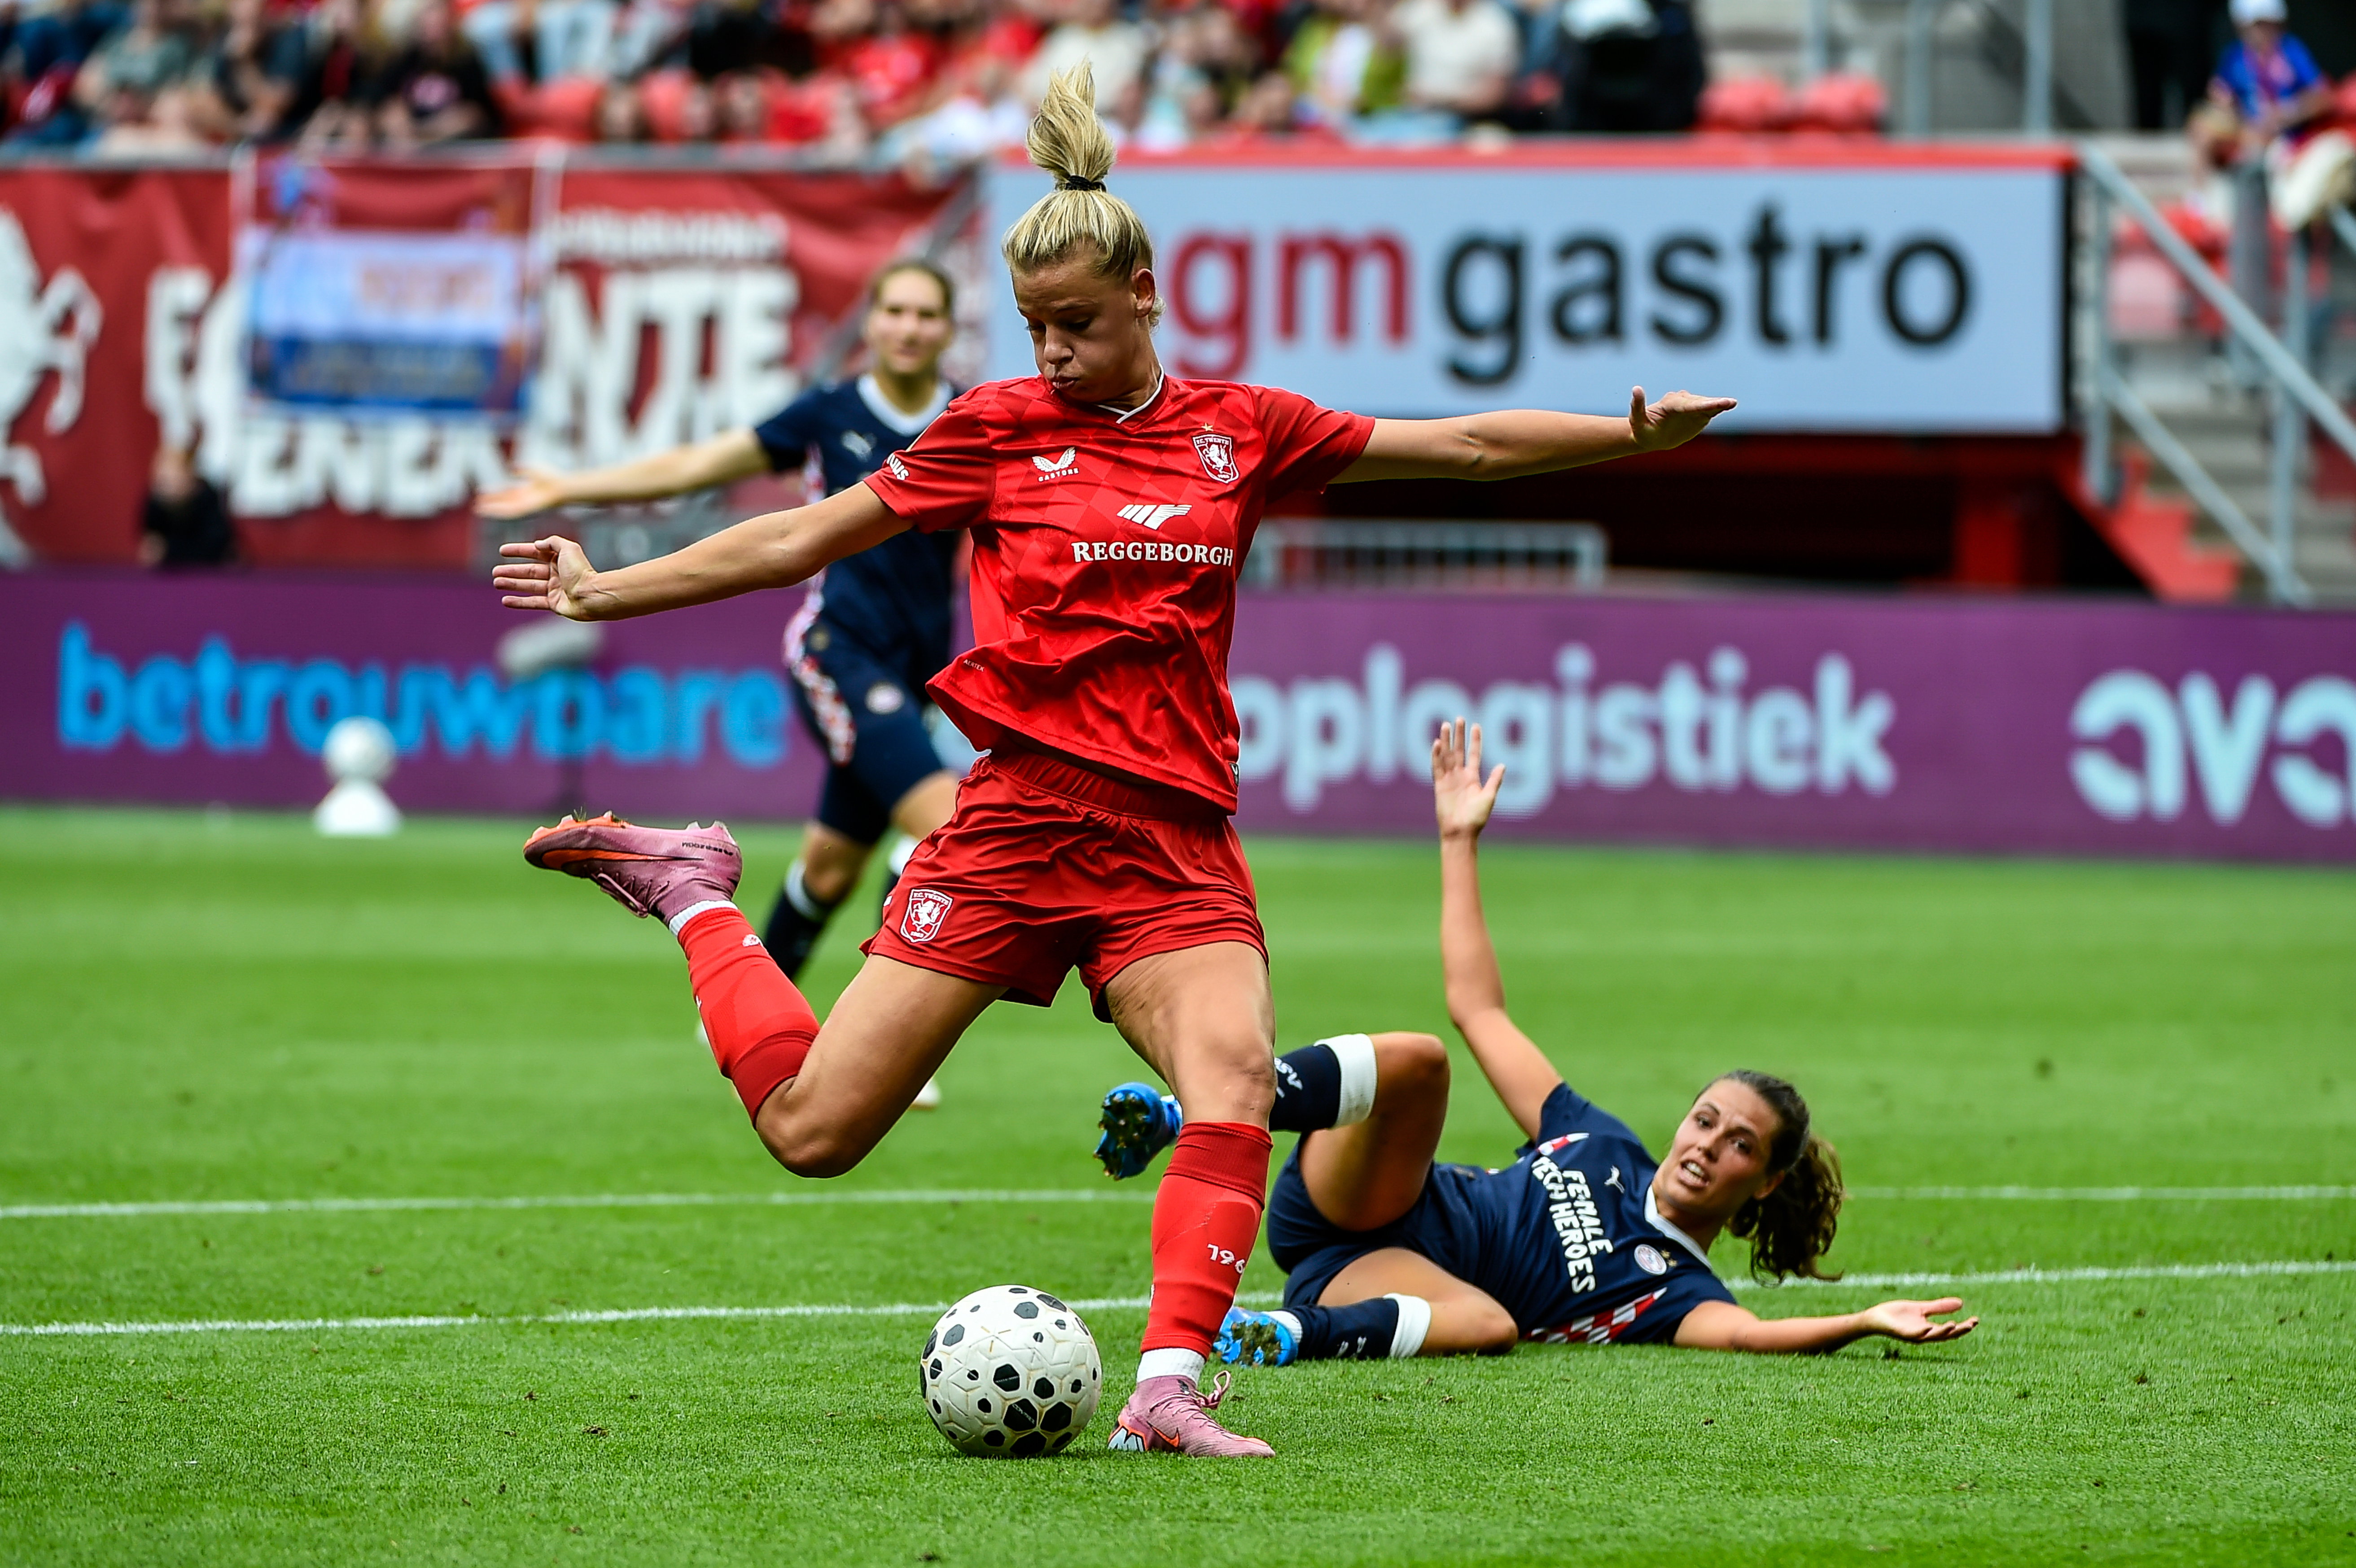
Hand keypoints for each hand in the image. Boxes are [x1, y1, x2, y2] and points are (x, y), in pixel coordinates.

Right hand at [475, 465, 573, 520]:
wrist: (561, 487)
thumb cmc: (551, 478)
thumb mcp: (532, 470)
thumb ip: (521, 470)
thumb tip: (511, 467)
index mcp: (525, 491)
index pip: (506, 494)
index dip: (495, 495)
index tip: (482, 494)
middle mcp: (523, 500)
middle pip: (503, 502)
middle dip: (491, 503)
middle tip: (477, 504)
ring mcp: (524, 505)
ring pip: (504, 509)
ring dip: (492, 509)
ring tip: (478, 509)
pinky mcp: (524, 510)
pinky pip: (509, 512)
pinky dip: (498, 511)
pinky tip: (488, 510)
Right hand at [492, 536, 600, 618]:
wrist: (591, 596)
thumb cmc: (581, 572)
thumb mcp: (568, 548)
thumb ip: (552, 542)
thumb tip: (538, 544)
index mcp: (559, 559)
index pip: (534, 552)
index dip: (518, 551)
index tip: (502, 551)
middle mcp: (556, 573)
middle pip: (529, 571)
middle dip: (511, 571)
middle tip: (495, 572)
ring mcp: (555, 589)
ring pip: (528, 586)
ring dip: (511, 584)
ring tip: (497, 583)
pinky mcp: (554, 604)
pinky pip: (533, 602)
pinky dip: (519, 602)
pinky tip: (505, 600)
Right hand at [1432, 717, 1503, 840]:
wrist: (1461, 832)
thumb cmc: (1477, 818)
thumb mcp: (1489, 798)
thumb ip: (1495, 781)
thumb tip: (1503, 765)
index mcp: (1473, 778)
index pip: (1474, 754)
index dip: (1475, 740)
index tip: (1476, 725)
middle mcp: (1460, 776)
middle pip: (1459, 751)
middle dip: (1459, 735)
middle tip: (1458, 718)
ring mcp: (1449, 780)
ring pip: (1447, 755)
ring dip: (1446, 740)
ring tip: (1445, 725)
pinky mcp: (1439, 785)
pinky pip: (1437, 768)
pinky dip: (1436, 756)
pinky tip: (1437, 744)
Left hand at [1628, 387, 1736, 453]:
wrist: (1649, 436)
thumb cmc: (1642, 430)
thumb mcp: (1636, 421)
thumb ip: (1637, 406)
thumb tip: (1636, 388)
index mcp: (1670, 404)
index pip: (1687, 405)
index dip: (1701, 404)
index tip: (1713, 404)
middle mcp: (1682, 402)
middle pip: (1700, 403)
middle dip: (1714, 403)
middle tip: (1729, 403)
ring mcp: (1692, 407)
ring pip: (1707, 405)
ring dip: (1719, 404)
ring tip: (1732, 403)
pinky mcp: (1698, 414)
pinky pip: (1710, 410)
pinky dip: (1720, 407)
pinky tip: (1730, 404)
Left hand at [1858, 1297, 1978, 1343]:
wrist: (1875, 1318)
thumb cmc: (1897, 1314)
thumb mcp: (1921, 1309)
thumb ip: (1939, 1307)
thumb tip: (1961, 1304)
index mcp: (1929, 1329)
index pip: (1950, 1330)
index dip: (1963, 1327)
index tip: (1976, 1320)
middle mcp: (1924, 1334)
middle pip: (1946, 1335)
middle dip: (1959, 1331)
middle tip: (1972, 1324)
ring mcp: (1913, 1335)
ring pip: (1932, 1336)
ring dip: (1943, 1331)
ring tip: (1954, 1324)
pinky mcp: (1902, 1333)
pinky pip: (1913, 1334)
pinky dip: (1921, 1332)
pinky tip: (1927, 1327)